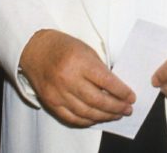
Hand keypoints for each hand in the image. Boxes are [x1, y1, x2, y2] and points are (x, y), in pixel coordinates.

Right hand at [19, 29, 134, 126]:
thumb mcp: (86, 50)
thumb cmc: (63, 47)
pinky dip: (86, 121)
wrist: (35, 49)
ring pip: (86, 112)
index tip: (131, 97)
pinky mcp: (51, 102)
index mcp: (79, 62)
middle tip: (127, 109)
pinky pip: (71, 117)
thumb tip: (116, 89)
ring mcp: (58, 93)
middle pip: (97, 100)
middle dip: (116, 107)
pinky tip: (96, 118)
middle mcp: (68, 79)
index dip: (121, 92)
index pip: (106, 81)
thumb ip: (99, 69)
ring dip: (104, 116)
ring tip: (116, 115)